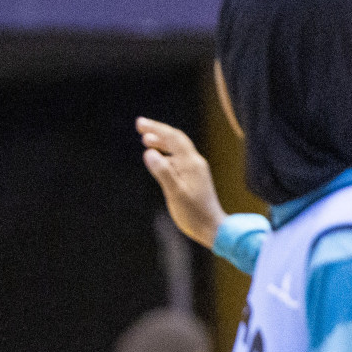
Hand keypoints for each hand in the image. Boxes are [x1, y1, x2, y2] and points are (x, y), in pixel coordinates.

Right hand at [138, 117, 226, 247]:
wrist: (212, 228)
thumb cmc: (193, 213)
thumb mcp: (175, 193)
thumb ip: (163, 172)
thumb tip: (149, 152)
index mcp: (191, 164)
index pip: (173, 138)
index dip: (156, 128)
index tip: (139, 123)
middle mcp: (194, 163)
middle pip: (176, 140)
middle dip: (158, 131)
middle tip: (140, 126)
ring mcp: (195, 170)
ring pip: (177, 150)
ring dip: (162, 142)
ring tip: (146, 139)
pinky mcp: (193, 178)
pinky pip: (178, 160)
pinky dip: (166, 155)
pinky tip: (158, 158)